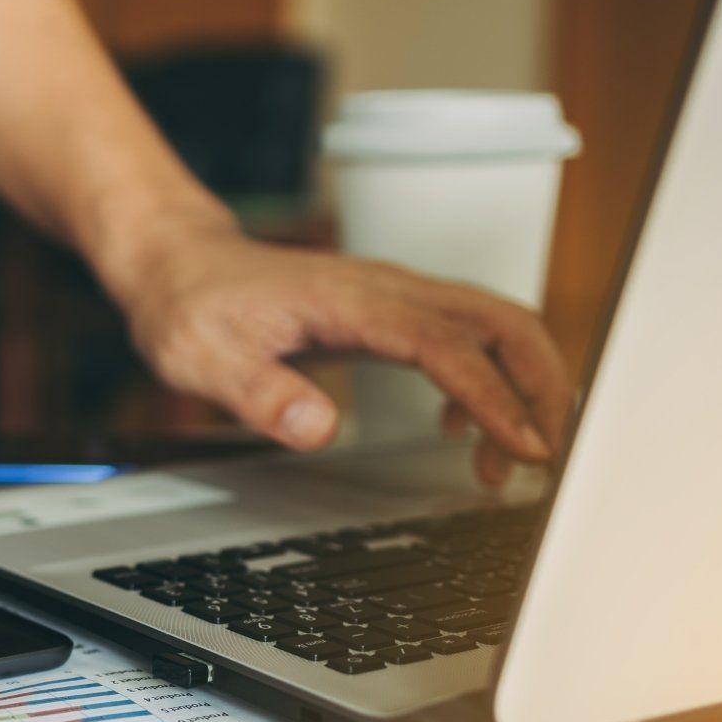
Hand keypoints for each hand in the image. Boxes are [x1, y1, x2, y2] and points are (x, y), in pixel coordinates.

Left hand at [100, 217, 571, 487]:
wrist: (176, 262)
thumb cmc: (189, 305)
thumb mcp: (203, 357)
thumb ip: (260, 393)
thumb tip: (320, 429)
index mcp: (352, 300)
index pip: (447, 344)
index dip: (494, 396)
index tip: (524, 446)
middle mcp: (386, 290)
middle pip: (502, 321)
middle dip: (542, 385)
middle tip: (545, 457)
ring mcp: (394, 297)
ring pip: (494, 326)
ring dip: (522, 386)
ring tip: (509, 459)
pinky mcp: (390, 312)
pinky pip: (464, 338)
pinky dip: (487, 382)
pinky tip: (462, 428)